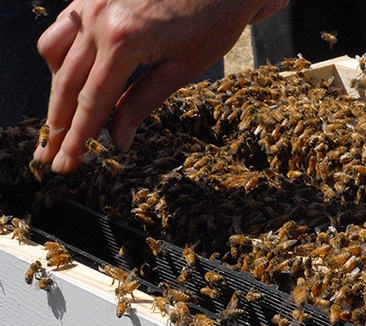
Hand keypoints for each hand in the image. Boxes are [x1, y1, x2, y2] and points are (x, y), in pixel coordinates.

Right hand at [33, 0, 287, 172]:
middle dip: (57, 123)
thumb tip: (118, 140)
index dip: (77, 137)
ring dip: (56, 88)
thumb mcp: (181, 69)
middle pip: (66, 82)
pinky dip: (61, 55)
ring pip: (54, 52)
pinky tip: (70, 76)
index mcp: (123, 42)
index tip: (65, 163)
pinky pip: (63, 28)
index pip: (92, 101)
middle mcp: (98, 19)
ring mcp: (90, 2)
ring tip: (63, 119)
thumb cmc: (210, 22)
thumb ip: (142, 103)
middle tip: (49, 154)